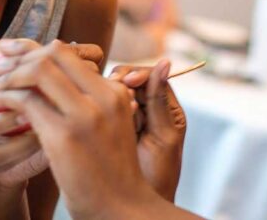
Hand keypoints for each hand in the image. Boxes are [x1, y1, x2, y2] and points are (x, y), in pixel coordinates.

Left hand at [0, 45, 172, 218]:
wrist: (122, 208)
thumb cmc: (110, 172)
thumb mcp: (109, 127)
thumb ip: (90, 102)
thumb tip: (53, 79)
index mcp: (114, 92)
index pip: (69, 52)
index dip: (35, 47)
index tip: (13, 49)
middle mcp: (103, 96)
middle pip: (54, 54)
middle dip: (19, 53)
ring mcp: (85, 115)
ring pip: (39, 71)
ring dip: (8, 74)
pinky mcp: (64, 135)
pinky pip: (27, 102)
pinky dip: (5, 97)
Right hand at [111, 61, 186, 201]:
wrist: (136, 204)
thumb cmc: (159, 175)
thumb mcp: (163, 136)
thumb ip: (160, 101)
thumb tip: (165, 63)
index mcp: (166, 108)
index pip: (151, 77)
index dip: (139, 74)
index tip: (128, 81)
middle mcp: (146, 109)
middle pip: (130, 80)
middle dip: (122, 84)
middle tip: (118, 97)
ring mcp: (126, 118)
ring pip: (113, 91)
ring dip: (110, 95)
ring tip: (115, 113)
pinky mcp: (108, 126)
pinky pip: (101, 107)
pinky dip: (100, 107)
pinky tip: (100, 116)